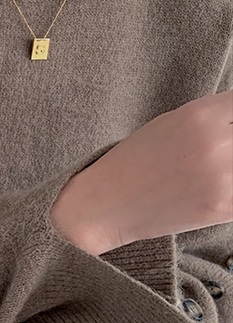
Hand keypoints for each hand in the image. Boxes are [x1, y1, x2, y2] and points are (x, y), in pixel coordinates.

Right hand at [50, 88, 232, 253]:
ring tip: (216, 172)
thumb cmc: (134, 163)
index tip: (228, 129)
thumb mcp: (172, 122)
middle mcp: (215, 142)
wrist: (103, 206)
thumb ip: (216, 115)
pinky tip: (216, 191)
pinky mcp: (225, 207)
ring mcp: (223, 177)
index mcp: (200, 115)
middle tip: (220, 154)